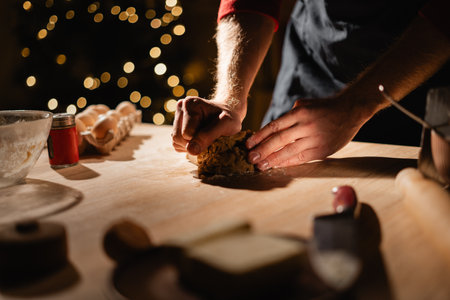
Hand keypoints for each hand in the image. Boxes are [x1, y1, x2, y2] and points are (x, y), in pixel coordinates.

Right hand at [172, 96, 242, 154]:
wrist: (227, 113)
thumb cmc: (228, 117)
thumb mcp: (226, 124)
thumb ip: (208, 135)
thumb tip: (191, 150)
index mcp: (190, 104)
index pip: (187, 133)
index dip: (200, 139)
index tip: (213, 134)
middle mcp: (181, 107)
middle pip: (178, 137)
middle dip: (193, 143)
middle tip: (209, 137)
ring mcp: (177, 116)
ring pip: (175, 141)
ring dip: (190, 146)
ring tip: (204, 138)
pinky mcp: (176, 126)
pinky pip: (176, 144)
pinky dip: (187, 146)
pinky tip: (198, 139)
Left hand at [246, 97, 369, 169]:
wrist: (351, 111)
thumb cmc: (324, 108)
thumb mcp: (305, 105)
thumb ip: (289, 117)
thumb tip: (271, 130)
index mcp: (300, 113)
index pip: (275, 126)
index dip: (259, 137)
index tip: (248, 144)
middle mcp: (306, 126)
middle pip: (279, 140)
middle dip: (263, 150)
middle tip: (250, 158)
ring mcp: (315, 139)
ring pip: (289, 152)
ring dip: (273, 160)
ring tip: (260, 165)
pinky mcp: (322, 151)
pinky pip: (302, 158)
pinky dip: (288, 162)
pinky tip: (277, 166)